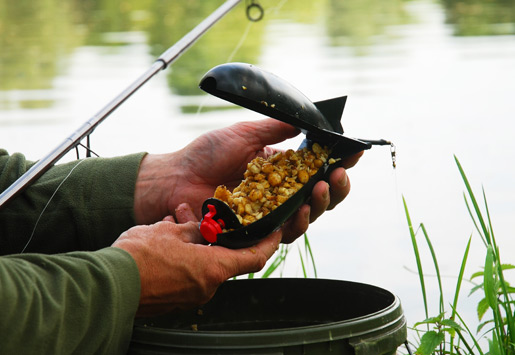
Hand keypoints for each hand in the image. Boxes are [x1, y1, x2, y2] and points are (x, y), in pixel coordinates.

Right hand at [112, 210, 280, 316]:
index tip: (275, 229)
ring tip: (178, 221)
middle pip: (226, 257)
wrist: (109, 285)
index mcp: (214, 269)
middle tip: (206, 216)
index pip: (255, 257)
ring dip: (197, 242)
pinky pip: (188, 272)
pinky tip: (167, 235)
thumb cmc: (139, 257)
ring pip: (204, 262)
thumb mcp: (170, 232)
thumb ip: (194, 229)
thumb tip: (201, 228)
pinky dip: (185, 254)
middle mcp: (208, 287)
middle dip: (218, 234)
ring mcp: (191, 296)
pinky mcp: (175, 299)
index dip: (269, 241)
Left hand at [133, 118, 362, 241]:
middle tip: (338, 174)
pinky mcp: (258, 230)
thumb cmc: (207, 154)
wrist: (177, 177)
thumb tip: (305, 121)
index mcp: (281, 168)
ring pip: (309, 215)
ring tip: (322, 187)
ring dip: (321, 203)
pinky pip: (285, 232)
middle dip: (336, 185)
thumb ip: (274, 129)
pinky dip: (297, 223)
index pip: (317, 166)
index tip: (353, 152)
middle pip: (320, 195)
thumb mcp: (244, 134)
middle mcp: (280, 192)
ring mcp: (270, 213)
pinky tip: (300, 211)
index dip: (338, 161)